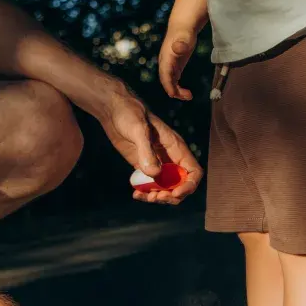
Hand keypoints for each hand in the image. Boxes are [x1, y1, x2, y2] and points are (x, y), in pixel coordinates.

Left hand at [97, 85, 202, 204]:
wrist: (113, 109)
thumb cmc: (129, 113)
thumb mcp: (138, 129)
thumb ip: (146, 151)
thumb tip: (154, 174)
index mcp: (175, 147)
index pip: (193, 171)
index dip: (188, 185)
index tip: (174, 193)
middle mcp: (169, 157)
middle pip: (180, 185)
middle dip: (171, 195)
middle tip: (154, 197)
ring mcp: (156, 163)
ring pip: (166, 188)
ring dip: (158, 197)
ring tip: (144, 197)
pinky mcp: (143, 166)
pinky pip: (150, 186)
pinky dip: (145, 194)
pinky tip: (135, 194)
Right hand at [159, 29, 197, 100]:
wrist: (182, 27)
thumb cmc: (184, 32)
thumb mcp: (184, 37)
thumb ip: (181, 43)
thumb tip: (179, 48)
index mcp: (166, 58)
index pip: (164, 74)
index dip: (168, 85)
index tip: (173, 94)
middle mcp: (165, 64)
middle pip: (166, 81)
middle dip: (174, 91)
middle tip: (188, 96)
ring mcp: (169, 67)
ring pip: (170, 83)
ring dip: (178, 92)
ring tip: (189, 96)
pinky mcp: (174, 68)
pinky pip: (174, 82)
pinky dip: (179, 89)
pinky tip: (188, 93)